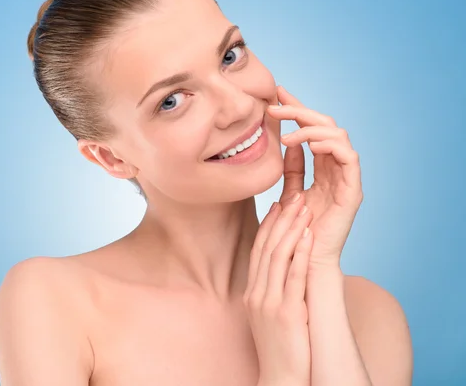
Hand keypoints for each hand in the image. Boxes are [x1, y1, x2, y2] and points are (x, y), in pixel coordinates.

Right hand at [244, 192, 313, 385]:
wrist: (281, 377)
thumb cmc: (281, 346)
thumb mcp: (270, 313)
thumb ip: (273, 289)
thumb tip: (284, 267)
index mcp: (252, 292)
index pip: (258, 250)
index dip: (269, 225)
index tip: (279, 204)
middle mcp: (256, 293)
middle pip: (266, 247)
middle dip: (282, 220)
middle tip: (294, 196)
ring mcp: (268, 302)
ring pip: (278, 256)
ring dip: (292, 229)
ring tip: (305, 207)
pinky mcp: (285, 312)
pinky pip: (293, 276)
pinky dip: (301, 252)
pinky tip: (310, 236)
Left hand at [266, 85, 362, 267]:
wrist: (304, 261)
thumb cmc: (297, 230)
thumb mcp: (290, 192)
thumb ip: (291, 168)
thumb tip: (287, 141)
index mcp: (323, 167)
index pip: (312, 129)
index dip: (297, 109)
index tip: (276, 93)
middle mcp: (337, 168)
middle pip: (325, 126)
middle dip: (300, 111)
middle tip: (275, 105)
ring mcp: (347, 178)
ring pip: (338, 136)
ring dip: (311, 128)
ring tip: (285, 133)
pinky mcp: (353, 191)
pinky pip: (349, 157)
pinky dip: (330, 145)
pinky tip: (308, 144)